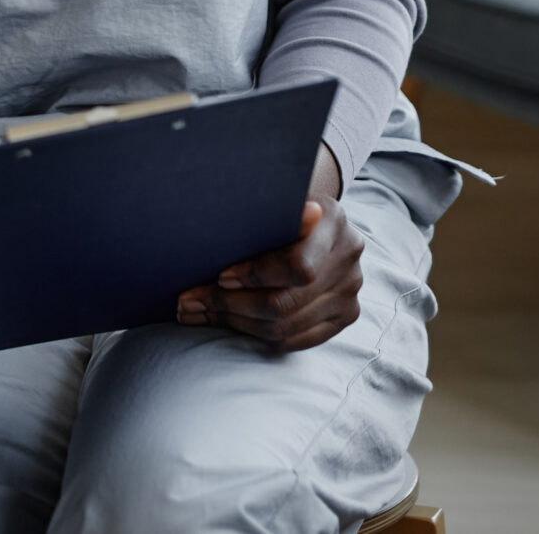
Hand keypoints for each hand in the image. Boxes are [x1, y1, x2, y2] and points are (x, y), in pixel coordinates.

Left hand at [176, 145, 359, 349]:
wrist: (315, 221)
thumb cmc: (279, 206)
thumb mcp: (271, 198)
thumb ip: (255, 208)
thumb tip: (212, 204)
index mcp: (333, 220)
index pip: (297, 267)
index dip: (255, 276)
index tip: (219, 276)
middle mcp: (348, 259)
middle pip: (285, 303)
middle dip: (230, 305)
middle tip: (188, 302)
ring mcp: (350, 292)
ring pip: (285, 327)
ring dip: (234, 323)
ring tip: (195, 312)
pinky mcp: (344, 315)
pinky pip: (294, 340)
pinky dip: (255, 334)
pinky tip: (224, 321)